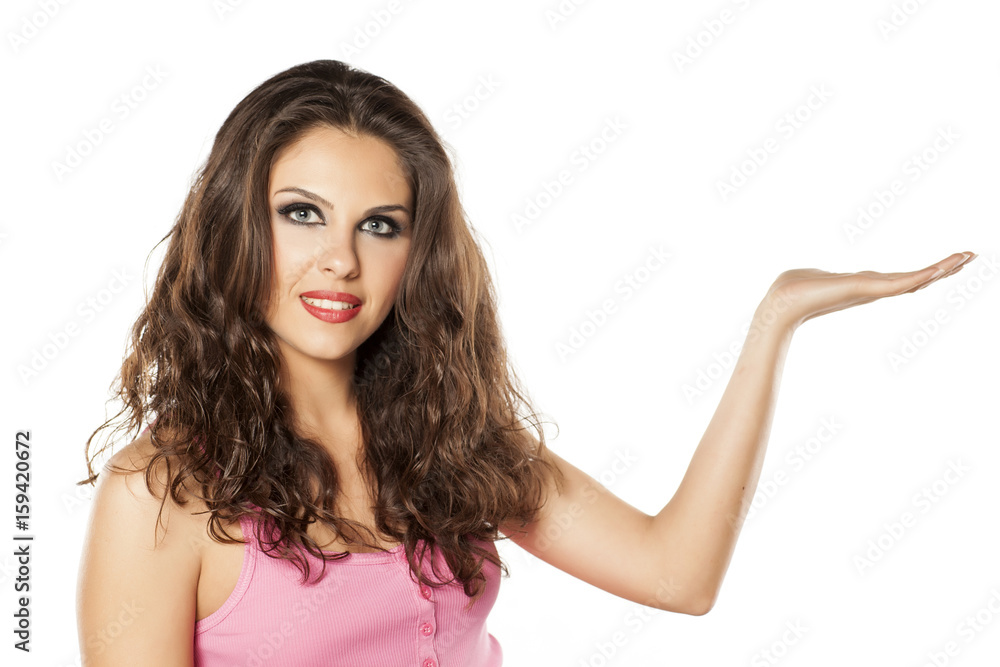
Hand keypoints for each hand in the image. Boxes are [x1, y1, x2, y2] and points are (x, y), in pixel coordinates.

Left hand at [758, 251, 977, 330]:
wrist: (781, 304)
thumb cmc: (793, 290)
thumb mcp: (816, 278)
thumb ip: (822, 279)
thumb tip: (812, 279)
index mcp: (864, 284)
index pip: (902, 278)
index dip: (925, 271)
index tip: (948, 262)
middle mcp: (872, 289)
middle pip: (915, 279)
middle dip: (943, 268)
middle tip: (970, 256)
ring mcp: (872, 291)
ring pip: (914, 280)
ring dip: (941, 269)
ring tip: (965, 257)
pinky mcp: (867, 290)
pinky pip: (901, 282)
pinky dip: (922, 275)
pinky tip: (940, 268)